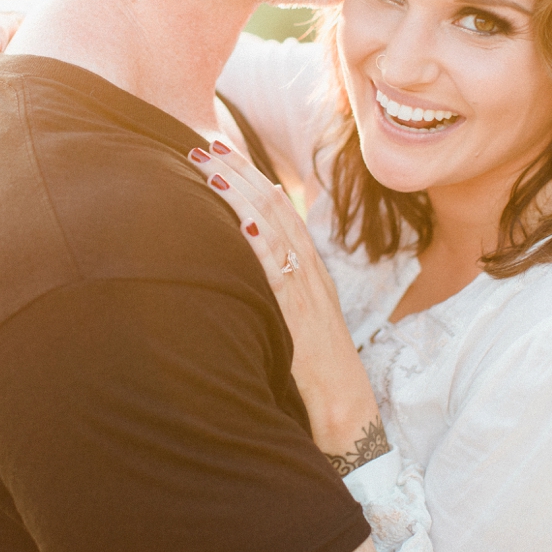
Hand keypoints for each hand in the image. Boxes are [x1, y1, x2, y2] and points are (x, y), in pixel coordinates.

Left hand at [188, 141, 385, 469]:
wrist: (346, 407)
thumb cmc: (313, 368)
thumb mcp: (291, 317)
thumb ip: (270, 290)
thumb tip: (235, 268)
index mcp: (308, 268)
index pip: (277, 209)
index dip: (249, 178)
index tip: (220, 151)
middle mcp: (309, 271)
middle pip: (273, 208)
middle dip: (239, 174)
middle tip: (205, 144)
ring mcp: (308, 292)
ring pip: (275, 232)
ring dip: (243, 198)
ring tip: (212, 169)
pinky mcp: (302, 318)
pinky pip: (282, 278)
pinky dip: (264, 249)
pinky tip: (244, 228)